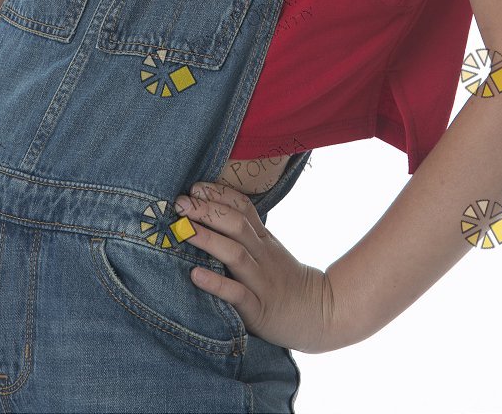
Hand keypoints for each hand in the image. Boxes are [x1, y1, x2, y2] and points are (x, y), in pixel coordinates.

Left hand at [174, 179, 338, 353]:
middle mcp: (263, 256)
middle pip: (236, 225)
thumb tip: (212, 216)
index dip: (220, 195)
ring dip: (208, 240)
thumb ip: (248, 235)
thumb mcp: (271, 252)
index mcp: (265, 240)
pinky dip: (216, 283)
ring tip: (183, 230)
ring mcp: (262, 282)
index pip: (244, 208)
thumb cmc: (285, 282)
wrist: (321, 313)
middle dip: (207, 211)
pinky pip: (237, 294)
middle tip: (180, 203)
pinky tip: (195, 275)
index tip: (195, 187)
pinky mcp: (259, 310)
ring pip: (235, 254)